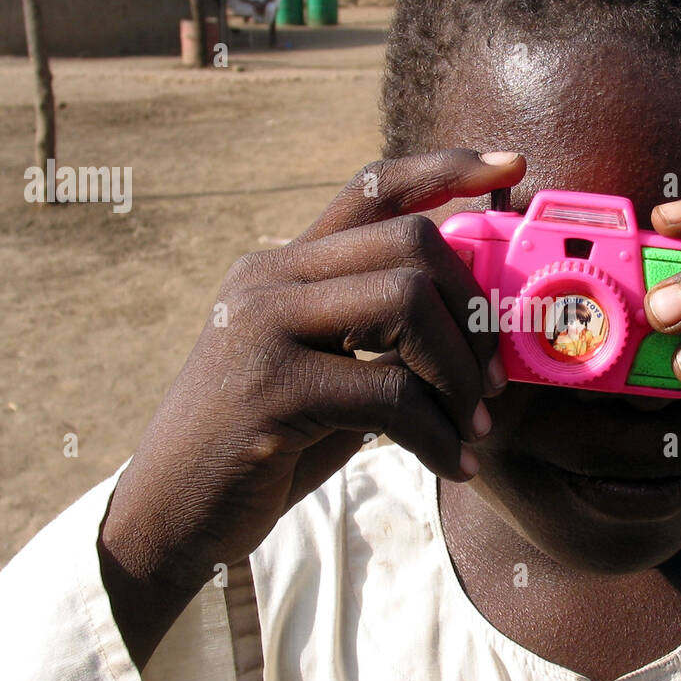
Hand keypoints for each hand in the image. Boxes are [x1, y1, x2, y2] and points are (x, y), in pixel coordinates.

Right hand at [99, 149, 524, 662]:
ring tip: (472, 426)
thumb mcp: (323, 373)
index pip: (371, 188)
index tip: (509, 165)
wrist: (171, 516)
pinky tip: (451, 464)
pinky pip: (391, 393)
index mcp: (283, 267)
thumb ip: (378, 335)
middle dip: (472, 312)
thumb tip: (478, 322)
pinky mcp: (269, 390)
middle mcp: (269, 280)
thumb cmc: (265, 446)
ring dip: (459, 374)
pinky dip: (438, 434)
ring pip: (407, 302)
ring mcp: (262, 328)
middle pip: (410, 243)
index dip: (445, 168)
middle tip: (490, 380)